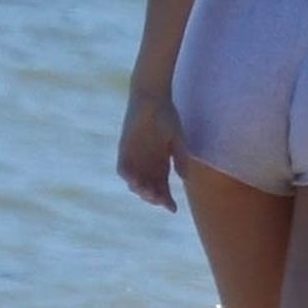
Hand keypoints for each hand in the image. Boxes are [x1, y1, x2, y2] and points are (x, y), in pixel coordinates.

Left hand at [117, 91, 188, 211]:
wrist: (151, 98)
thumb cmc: (167, 117)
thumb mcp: (177, 139)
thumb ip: (180, 158)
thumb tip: (184, 178)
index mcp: (162, 165)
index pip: (164, 189)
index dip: (167, 200)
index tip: (172, 209)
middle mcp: (147, 166)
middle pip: (149, 189)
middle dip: (154, 197)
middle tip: (158, 199)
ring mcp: (135, 159)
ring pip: (135, 183)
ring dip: (140, 190)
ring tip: (146, 192)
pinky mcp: (123, 151)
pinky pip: (123, 169)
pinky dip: (128, 177)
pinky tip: (134, 181)